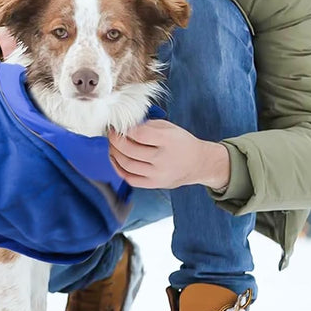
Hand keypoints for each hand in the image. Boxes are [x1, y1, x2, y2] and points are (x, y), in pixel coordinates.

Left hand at [108, 119, 230, 190]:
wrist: (198, 163)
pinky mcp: (155, 185)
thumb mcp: (169, 127)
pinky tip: (116, 160)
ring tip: (112, 146)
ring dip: (114, 153)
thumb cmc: (182, 143)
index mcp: (168, 140)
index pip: (138, 133)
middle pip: (129, 149)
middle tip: (111, 134)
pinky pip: (130, 179)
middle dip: (115, 140)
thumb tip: (125, 126)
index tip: (117, 126)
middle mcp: (163, 159)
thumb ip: (147, 125)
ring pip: (127, 165)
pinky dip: (119, 169)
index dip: (124, 129)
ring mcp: (158, 174)